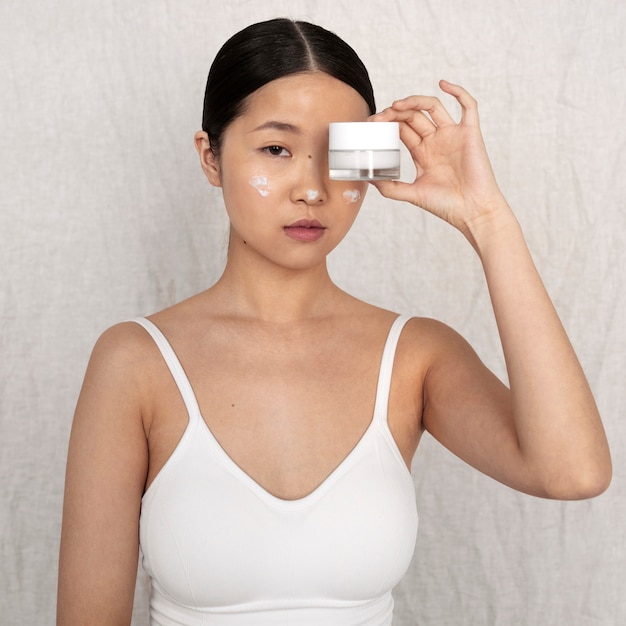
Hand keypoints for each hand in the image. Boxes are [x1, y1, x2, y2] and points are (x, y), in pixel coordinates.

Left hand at [371, 80, 508, 233]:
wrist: (471, 211)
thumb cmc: (445, 205)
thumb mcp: (411, 194)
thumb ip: (389, 187)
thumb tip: (368, 177)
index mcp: (423, 152)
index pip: (402, 128)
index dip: (387, 123)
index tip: (371, 124)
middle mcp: (436, 141)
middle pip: (413, 116)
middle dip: (395, 113)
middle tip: (380, 117)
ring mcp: (453, 135)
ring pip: (433, 107)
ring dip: (414, 101)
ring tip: (397, 105)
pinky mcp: (470, 133)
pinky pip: (468, 106)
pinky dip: (458, 91)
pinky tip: (443, 84)